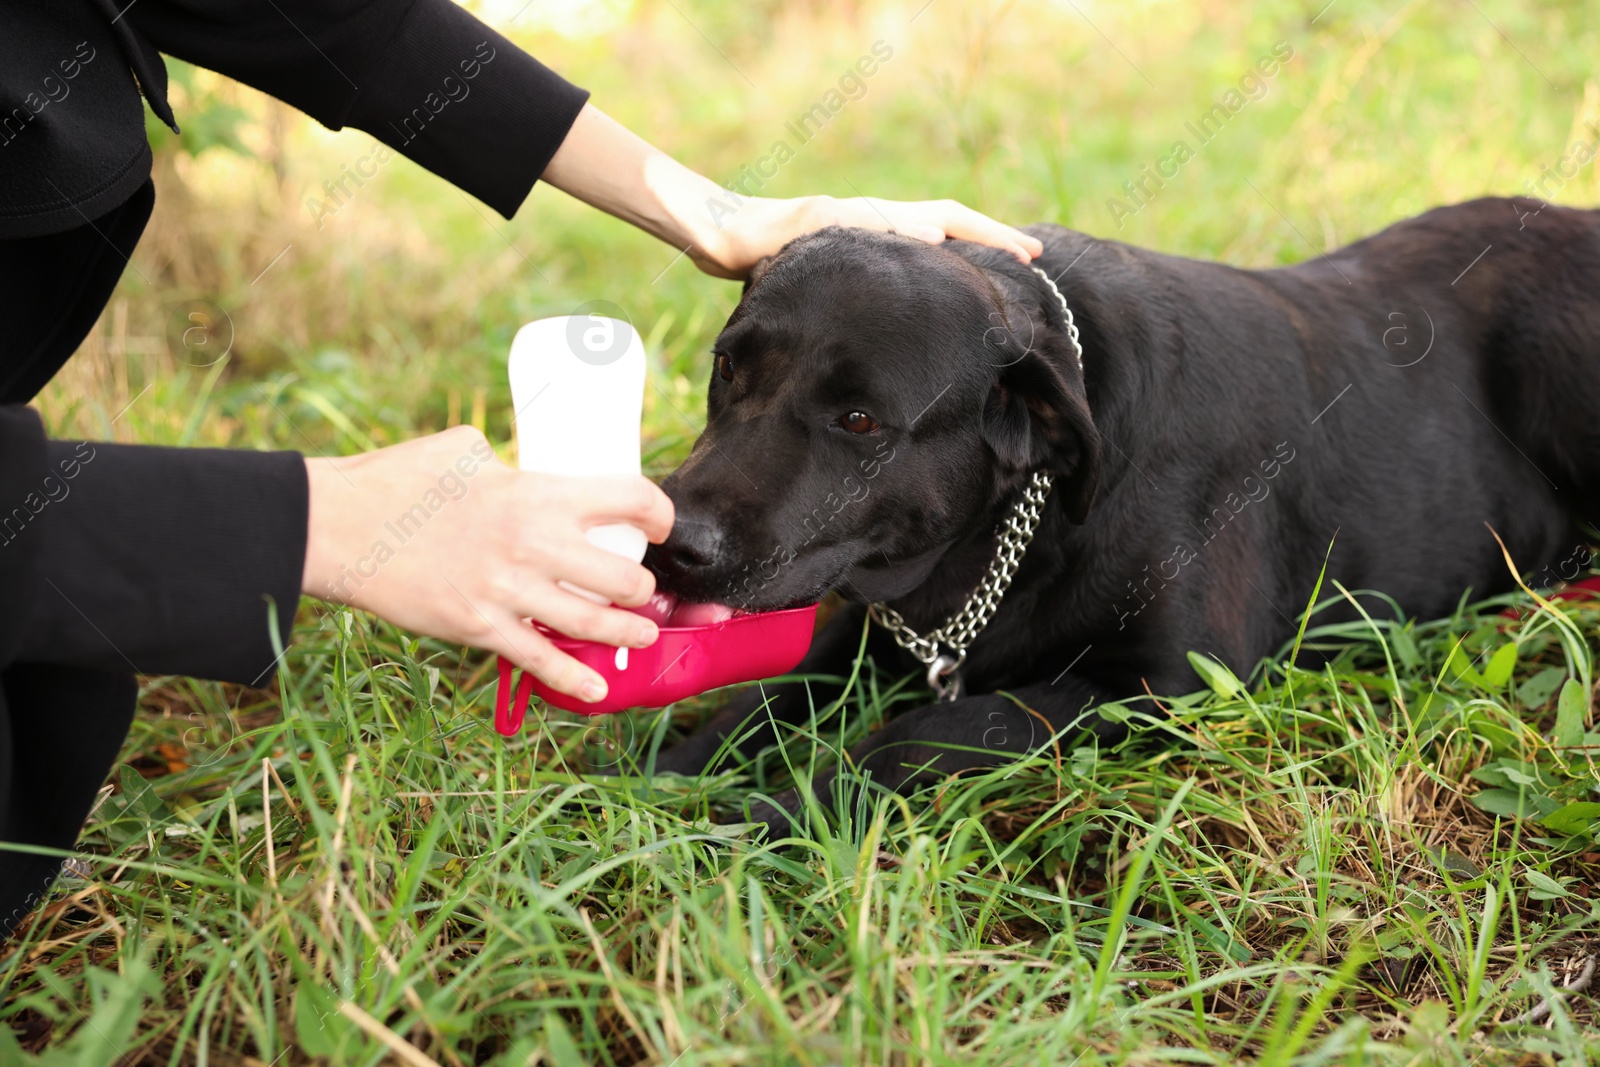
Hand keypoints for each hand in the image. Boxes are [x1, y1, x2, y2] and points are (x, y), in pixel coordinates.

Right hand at [301, 426, 673, 702]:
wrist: (338, 526)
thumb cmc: (397, 479)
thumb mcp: (463, 449)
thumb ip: (507, 463)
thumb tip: (523, 472)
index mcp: (536, 492)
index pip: (630, 497)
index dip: (656, 513)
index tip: (657, 525)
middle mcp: (533, 543)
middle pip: (624, 576)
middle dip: (642, 587)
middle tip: (641, 589)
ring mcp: (509, 590)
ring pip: (594, 623)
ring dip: (628, 633)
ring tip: (641, 634)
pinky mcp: (480, 626)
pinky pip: (540, 660)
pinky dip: (574, 679)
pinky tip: (596, 689)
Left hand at [540, 104, 1041, 280]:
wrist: (713, 230)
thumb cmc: (730, 239)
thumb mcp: (751, 242)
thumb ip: (770, 240)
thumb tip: (835, 243)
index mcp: (857, 220)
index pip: (928, 222)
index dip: (971, 237)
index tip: (1014, 255)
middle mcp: (871, 221)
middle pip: (946, 221)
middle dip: (991, 239)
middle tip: (1035, 259)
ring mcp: (869, 234)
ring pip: (937, 234)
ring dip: (977, 249)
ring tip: (1017, 273)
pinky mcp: (860, 250)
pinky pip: (917, 252)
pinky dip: (947, 262)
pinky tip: (961, 291)